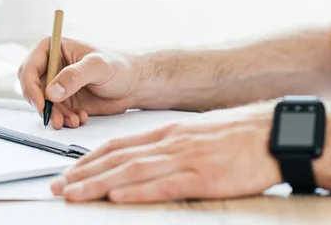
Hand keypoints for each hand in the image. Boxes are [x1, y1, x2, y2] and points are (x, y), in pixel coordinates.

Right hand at [18, 37, 139, 129]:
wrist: (132, 83)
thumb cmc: (118, 66)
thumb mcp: (98, 67)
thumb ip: (74, 76)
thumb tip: (51, 92)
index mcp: (53, 48)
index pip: (29, 68)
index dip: (30, 87)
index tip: (41, 103)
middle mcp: (50, 65)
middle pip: (31, 88)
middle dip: (42, 105)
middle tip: (55, 118)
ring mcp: (56, 83)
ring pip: (42, 104)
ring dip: (55, 115)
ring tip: (74, 120)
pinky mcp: (63, 99)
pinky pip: (55, 113)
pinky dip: (64, 119)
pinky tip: (80, 118)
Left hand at [50, 106, 282, 202]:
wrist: (273, 133)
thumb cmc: (235, 135)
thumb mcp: (194, 133)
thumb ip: (166, 145)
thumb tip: (140, 158)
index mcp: (165, 132)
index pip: (117, 145)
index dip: (89, 159)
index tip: (68, 171)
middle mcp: (168, 143)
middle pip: (116, 158)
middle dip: (82, 173)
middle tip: (57, 186)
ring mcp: (184, 159)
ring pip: (131, 171)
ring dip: (97, 184)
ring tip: (73, 194)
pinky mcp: (203, 178)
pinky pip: (164, 185)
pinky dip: (137, 191)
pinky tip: (116, 196)